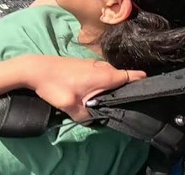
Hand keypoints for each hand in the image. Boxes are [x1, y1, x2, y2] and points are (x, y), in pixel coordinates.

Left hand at [25, 57, 145, 120]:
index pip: (134, 77)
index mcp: (105, 75)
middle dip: (126, 91)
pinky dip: (102, 84)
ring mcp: (94, 64)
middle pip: (123, 79)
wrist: (36, 69)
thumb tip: (96, 119)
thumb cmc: (54, 86)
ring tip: (107, 102)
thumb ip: (87, 116)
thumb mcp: (71, 107)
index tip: (148, 95)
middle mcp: (103, 67)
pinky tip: (93, 95)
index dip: (143, 85)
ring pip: (111, 78)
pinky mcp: (86, 66)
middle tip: (124, 107)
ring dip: (112, 88)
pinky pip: (102, 75)